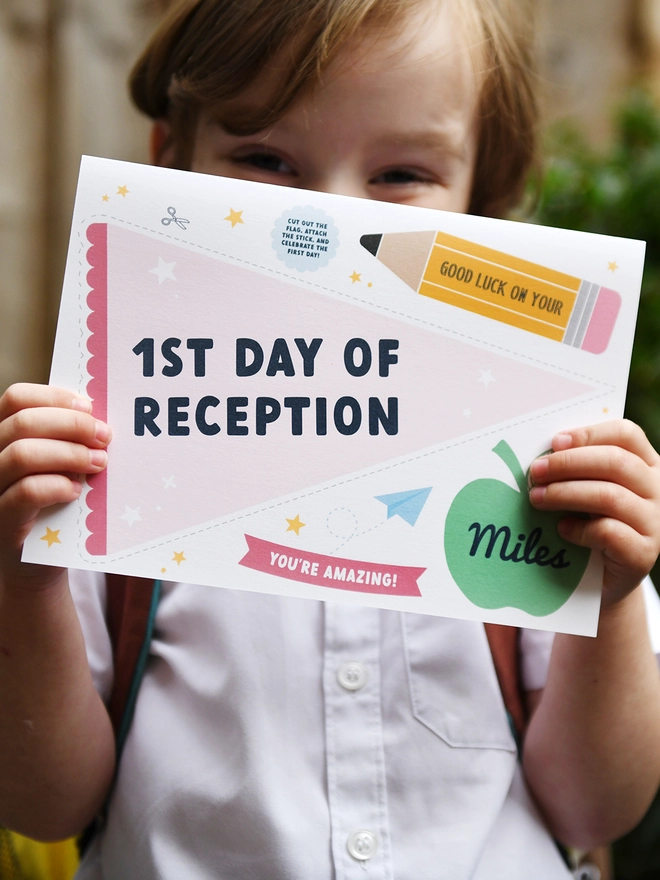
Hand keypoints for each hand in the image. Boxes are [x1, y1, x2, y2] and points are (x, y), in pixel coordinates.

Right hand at [0, 384, 109, 588]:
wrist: (36, 564)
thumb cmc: (52, 506)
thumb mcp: (58, 466)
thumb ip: (67, 440)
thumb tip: (98, 418)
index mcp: (2, 437)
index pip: (16, 398)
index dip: (55, 397)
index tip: (89, 407)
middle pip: (23, 423)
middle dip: (72, 425)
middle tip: (105, 437)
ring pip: (22, 454)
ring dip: (70, 454)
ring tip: (98, 463)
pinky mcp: (2, 520)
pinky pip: (26, 492)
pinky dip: (57, 485)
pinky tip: (76, 491)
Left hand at [529, 419, 659, 604]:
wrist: (606, 578)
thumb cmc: (593, 523)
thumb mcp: (590, 489)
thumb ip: (579, 469)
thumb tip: (544, 455)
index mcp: (647, 465)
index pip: (626, 434)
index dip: (589, 434)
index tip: (555, 442)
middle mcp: (658, 489)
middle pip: (616, 462)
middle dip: (568, 464)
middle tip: (535, 472)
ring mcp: (655, 522)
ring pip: (610, 496)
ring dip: (565, 494)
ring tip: (537, 498)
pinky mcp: (644, 553)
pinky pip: (608, 532)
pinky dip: (578, 528)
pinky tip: (561, 529)